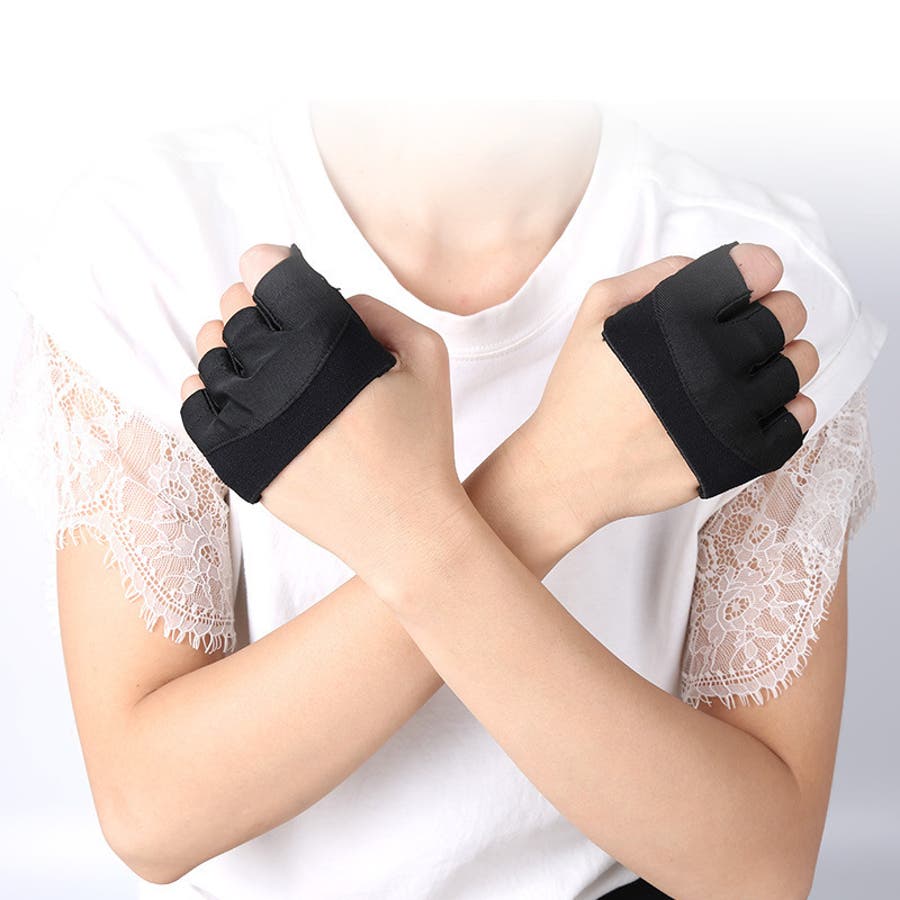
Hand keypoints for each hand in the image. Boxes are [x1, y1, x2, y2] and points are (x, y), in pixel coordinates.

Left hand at [181, 244, 471, 590]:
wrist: (405, 530)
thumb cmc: (423, 445)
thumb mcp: (428, 358)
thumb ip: (380, 311)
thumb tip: (332, 298)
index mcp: (324, 344)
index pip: (266, 273)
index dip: (269, 264)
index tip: (277, 273)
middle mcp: (277, 376)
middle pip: (233, 308)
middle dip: (253, 303)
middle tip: (278, 321)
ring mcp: (248, 419)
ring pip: (209, 352)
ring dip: (229, 343)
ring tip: (260, 360)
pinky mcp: (233, 458)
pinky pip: (193, 403)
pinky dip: (206, 386)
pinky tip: (234, 390)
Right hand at [509, 243, 818, 539]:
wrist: (568, 472)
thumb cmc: (579, 394)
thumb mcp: (594, 314)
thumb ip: (652, 278)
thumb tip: (706, 268)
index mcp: (677, 322)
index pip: (757, 270)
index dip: (756, 271)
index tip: (749, 282)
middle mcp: (710, 364)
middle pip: (787, 314)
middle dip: (773, 311)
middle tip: (749, 328)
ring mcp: (731, 414)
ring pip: (800, 364)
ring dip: (783, 357)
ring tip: (751, 369)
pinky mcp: (741, 457)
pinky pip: (798, 420)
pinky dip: (789, 407)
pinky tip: (760, 404)